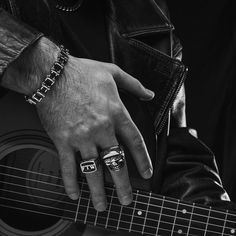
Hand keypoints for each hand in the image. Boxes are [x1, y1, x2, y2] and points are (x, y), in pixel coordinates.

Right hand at [2, 37, 154, 210]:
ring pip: (93, 170)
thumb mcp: (113, 73)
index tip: (147, 174)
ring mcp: (82, 137)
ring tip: (102, 205)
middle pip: (116, 163)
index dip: (143, 160)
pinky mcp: (63, 140)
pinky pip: (68, 166)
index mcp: (116, 113)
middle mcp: (102, 129)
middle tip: (127, 200)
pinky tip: (74, 193)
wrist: (53, 74)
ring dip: (99, 191)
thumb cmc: (82, 72)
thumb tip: (150, 93)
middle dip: (123, 185)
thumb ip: (134, 85)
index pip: (135, 142)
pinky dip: (70, 182)